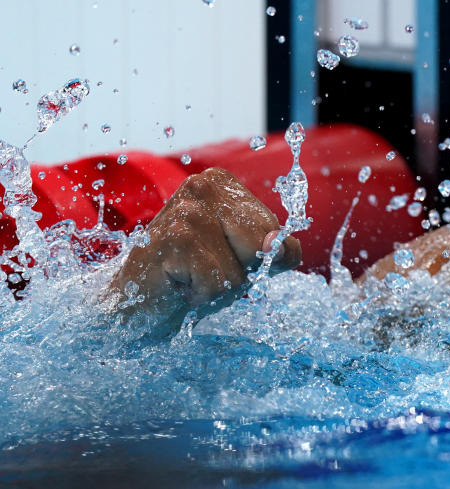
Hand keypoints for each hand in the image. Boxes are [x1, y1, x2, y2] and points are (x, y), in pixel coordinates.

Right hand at [112, 168, 300, 312]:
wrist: (130, 305)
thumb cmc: (191, 278)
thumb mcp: (242, 260)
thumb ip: (274, 250)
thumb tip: (280, 243)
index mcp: (221, 183)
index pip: (275, 232)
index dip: (253, 259)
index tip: (217, 257)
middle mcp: (203, 186)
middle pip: (263, 246)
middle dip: (240, 272)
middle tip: (202, 270)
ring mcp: (187, 210)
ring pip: (241, 270)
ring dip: (219, 287)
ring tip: (188, 278)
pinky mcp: (174, 240)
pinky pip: (219, 285)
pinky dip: (202, 298)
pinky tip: (176, 286)